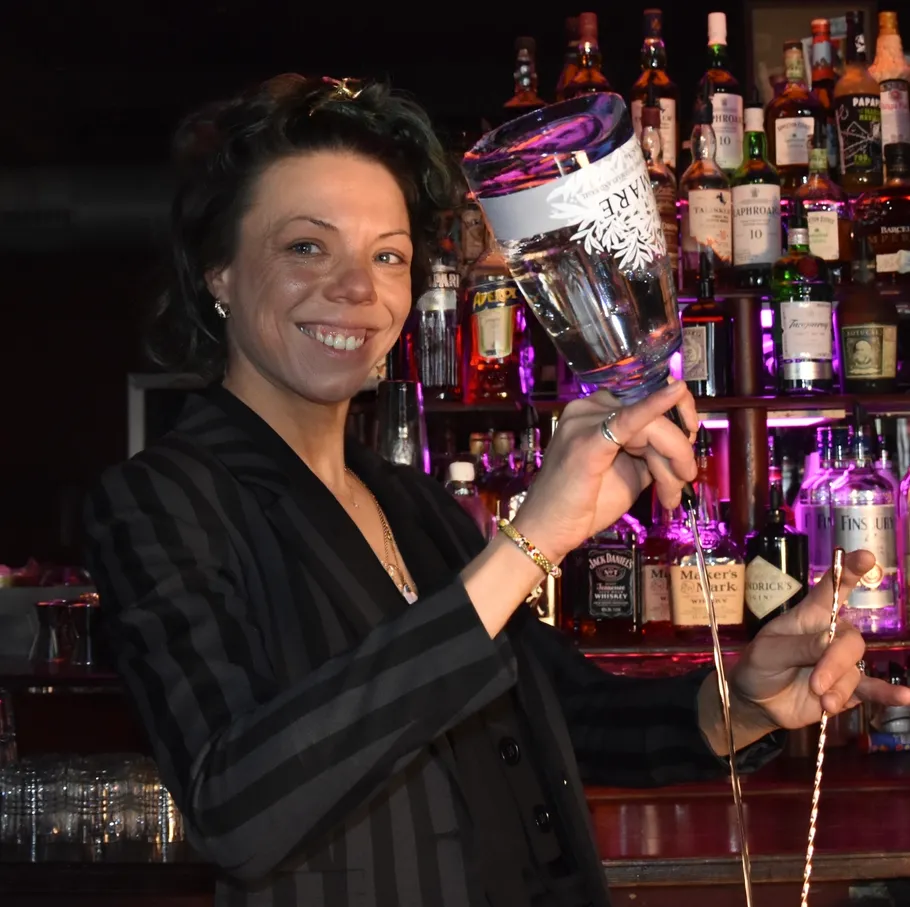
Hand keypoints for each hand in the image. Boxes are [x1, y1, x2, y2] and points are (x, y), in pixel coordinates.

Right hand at [513, 380, 697, 561]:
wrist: (548, 531)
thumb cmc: (584, 505)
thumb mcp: (629, 473)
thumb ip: (652, 454)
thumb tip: (684, 445)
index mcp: (595, 412)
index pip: (645, 401)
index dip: (676, 416)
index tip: (690, 442)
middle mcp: (587, 408)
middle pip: (652, 415)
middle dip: (676, 450)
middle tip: (683, 481)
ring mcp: (584, 422)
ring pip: (650, 427)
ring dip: (671, 459)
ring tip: (670, 493)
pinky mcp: (588, 441)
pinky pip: (628, 420)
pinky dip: (654, 407)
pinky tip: (675, 392)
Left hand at [728, 549, 909, 739]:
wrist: (758, 700)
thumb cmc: (760, 664)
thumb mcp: (769, 651)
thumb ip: (799, 646)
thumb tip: (831, 642)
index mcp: (810, 615)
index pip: (832, 587)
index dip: (849, 570)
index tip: (865, 557)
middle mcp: (831, 634)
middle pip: (850, 640)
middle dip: (834, 663)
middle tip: (815, 684)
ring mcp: (841, 662)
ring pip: (854, 669)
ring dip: (838, 687)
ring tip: (822, 701)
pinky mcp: (848, 688)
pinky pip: (872, 689)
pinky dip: (887, 693)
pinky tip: (903, 697)